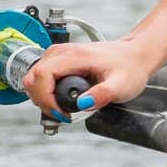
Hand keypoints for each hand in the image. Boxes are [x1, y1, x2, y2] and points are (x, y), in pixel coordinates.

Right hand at [22, 38, 159, 117]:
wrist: (134, 56)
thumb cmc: (129, 68)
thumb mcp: (121, 85)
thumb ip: (102, 94)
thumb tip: (82, 104)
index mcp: (74, 55)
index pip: (42, 76)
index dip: (46, 99)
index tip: (63, 114)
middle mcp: (62, 52)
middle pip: (33, 79)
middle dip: (43, 102)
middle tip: (63, 114)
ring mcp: (58, 55)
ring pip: (33, 79)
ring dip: (43, 98)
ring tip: (63, 109)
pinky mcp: (58, 61)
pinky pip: (40, 78)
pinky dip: (45, 93)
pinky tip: (62, 101)